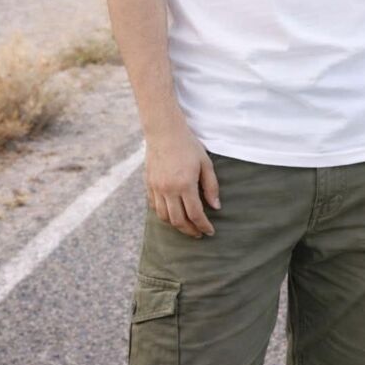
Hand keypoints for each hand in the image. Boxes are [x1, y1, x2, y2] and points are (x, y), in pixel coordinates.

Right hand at [144, 123, 220, 237]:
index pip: (195, 214)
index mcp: (185, 184)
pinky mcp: (148, 184)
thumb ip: (211, 186)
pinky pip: (154, 206)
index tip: (210, 231)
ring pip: (164, 217)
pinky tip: (172, 213)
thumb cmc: (188, 145)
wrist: (164, 131)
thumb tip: (216, 207)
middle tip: (199, 233)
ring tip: (186, 225)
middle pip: (178, 221)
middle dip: (190, 230)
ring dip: (176, 225)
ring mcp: (156, 188)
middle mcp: (169, 189)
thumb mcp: (205, 163)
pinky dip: (163, 214)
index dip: (204, 226)